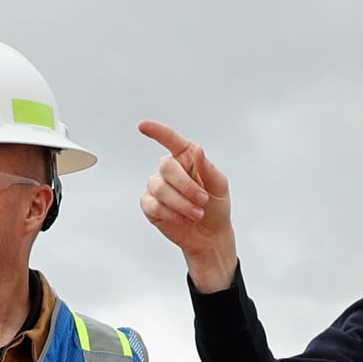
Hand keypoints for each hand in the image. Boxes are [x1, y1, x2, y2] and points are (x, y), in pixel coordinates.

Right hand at [136, 121, 237, 293]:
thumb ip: (208, 168)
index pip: (171, 140)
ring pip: (159, 187)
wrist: (209, 235)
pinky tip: (183, 220)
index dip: (157, 132)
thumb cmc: (216, 207)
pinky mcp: (150, 205)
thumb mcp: (220, 186)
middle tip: (202, 201)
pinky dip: (170, 214)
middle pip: (166, 167)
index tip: (143, 126)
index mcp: (187, 158)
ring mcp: (157, 187)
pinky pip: (153, 205)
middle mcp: (169, 170)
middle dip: (186, 186)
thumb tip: (198, 151)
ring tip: (196, 214)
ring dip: (181, 203)